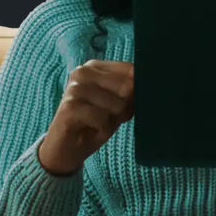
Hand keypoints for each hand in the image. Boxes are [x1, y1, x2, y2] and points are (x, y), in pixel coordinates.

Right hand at [39, 60, 133, 174]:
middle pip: (127, 87)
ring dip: (112, 120)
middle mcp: (82, 72)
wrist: (65, 149)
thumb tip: (150, 85)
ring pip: (117, 105)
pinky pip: (102, 119)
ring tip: (98, 123)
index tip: (128, 105)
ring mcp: (74, 88)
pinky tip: (90, 129)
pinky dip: (102, 129)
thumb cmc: (94, 124)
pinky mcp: (69, 107)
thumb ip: (130, 92)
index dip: (138, 91)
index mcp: (94, 66)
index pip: (131, 70)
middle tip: (110, 117)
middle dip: (125, 108)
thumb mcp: (117, 105)